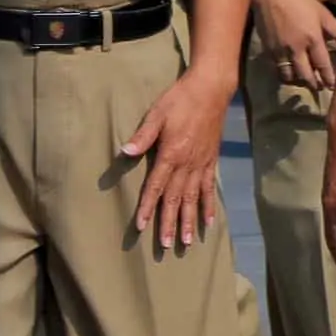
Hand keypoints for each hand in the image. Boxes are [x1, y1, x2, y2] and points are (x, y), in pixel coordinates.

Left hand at [121, 69, 232, 250]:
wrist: (211, 89)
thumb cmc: (180, 99)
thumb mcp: (157, 114)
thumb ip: (143, 136)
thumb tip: (124, 152)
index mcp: (172, 154)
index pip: (157, 186)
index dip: (148, 207)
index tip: (143, 227)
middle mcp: (188, 164)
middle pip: (176, 199)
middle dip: (170, 223)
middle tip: (167, 246)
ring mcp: (202, 164)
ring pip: (194, 199)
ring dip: (190, 221)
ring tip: (188, 242)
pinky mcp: (211, 161)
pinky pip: (209, 188)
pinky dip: (209, 206)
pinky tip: (209, 221)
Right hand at [255, 0, 335, 90]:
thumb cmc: (299, 0)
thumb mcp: (321, 13)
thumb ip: (335, 29)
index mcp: (313, 38)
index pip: (323, 65)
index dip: (329, 78)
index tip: (334, 86)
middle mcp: (296, 48)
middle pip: (306, 75)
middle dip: (314, 84)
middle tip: (320, 88)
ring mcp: (280, 51)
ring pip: (290, 75)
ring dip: (298, 81)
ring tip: (305, 82)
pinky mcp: (268, 50)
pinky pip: (277, 69)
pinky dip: (285, 74)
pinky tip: (290, 73)